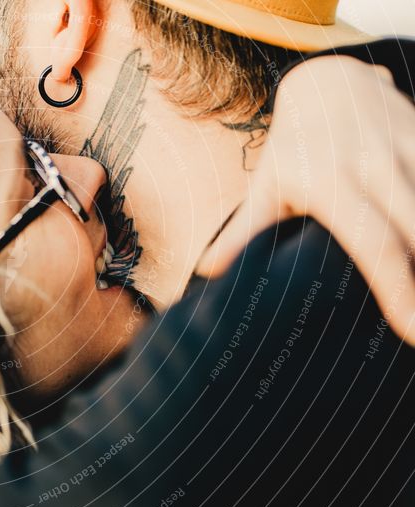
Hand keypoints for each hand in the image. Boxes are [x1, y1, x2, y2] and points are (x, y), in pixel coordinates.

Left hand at [197, 55, 414, 343]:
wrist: (326, 81)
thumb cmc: (291, 150)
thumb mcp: (265, 189)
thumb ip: (243, 232)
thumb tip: (206, 270)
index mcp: (330, 183)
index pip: (372, 242)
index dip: (396, 288)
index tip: (412, 331)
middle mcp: (373, 162)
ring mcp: (405, 144)